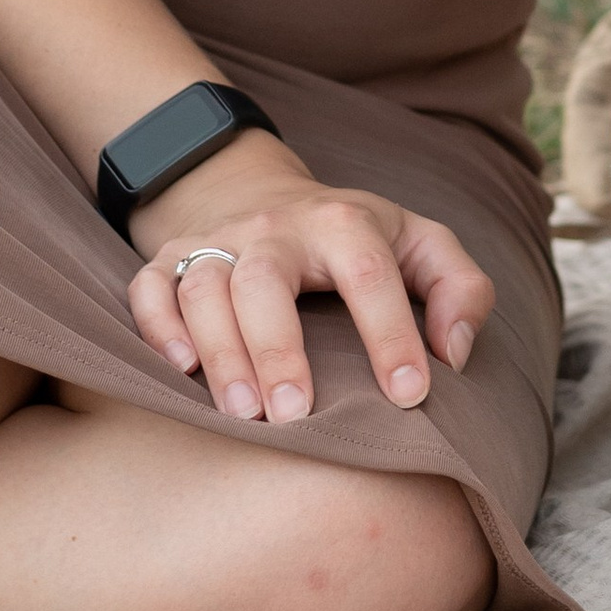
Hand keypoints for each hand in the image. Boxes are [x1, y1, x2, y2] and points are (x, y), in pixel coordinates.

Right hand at [125, 138, 496, 427]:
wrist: (260, 193)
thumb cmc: (354, 240)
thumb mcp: (420, 244)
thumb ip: (460, 289)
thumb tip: (455, 353)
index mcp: (344, 223)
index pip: (370, 272)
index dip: (392, 332)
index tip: (409, 395)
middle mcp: (275, 228)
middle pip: (266, 278)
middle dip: (277, 348)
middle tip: (295, 417)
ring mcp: (217, 242)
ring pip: (204, 287)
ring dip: (220, 351)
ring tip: (243, 415)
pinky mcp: (169, 260)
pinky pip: (149, 288)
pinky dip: (158, 328)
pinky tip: (180, 371)